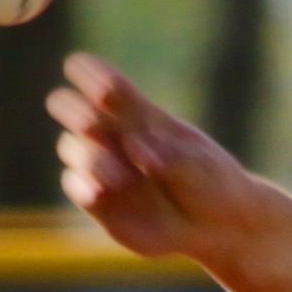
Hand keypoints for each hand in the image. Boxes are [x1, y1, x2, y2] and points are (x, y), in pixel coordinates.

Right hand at [50, 55, 265, 258]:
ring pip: (72, 149)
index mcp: (142, 117)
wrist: (219, 226)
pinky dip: (82, 186)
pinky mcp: (99, 201)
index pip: (111, 88)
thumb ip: (170, 157)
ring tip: (119, 176)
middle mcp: (116, 138)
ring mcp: (104, 167)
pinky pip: (75, 186)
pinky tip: (98, 191)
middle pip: (76, 112)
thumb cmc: (211, 184)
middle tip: (90, 122)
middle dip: (75, 112)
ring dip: (90, 158)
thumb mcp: (200, 167)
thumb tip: (133, 147)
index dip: (90, 74)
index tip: (76, 65)